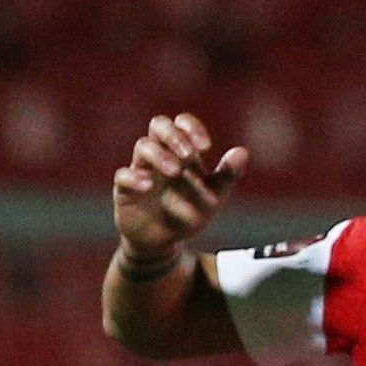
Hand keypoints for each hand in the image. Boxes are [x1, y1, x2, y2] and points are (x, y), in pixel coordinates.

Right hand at [112, 111, 244, 262]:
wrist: (164, 241)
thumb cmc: (189, 213)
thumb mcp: (214, 196)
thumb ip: (227, 174)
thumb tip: (242, 151)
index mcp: (183, 153)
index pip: (182, 123)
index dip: (192, 128)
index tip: (205, 147)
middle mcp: (160, 155)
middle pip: (158, 124)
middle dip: (174, 135)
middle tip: (189, 155)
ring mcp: (141, 170)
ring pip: (142, 146)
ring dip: (160, 155)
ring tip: (175, 172)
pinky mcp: (125, 190)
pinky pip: (122, 175)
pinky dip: (134, 178)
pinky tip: (147, 186)